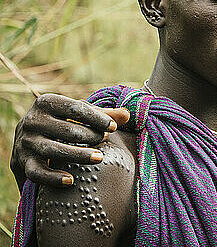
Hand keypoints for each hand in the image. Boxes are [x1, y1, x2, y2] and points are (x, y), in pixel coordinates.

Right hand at [10, 93, 128, 188]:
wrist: (28, 143)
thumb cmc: (62, 124)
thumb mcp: (79, 115)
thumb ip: (103, 114)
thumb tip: (127, 114)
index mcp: (47, 102)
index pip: (75, 108)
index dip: (96, 117)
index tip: (113, 127)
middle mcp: (32, 121)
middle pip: (66, 130)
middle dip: (89, 135)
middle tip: (105, 140)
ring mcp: (25, 142)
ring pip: (53, 150)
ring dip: (78, 155)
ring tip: (99, 158)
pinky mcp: (21, 163)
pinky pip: (37, 172)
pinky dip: (53, 178)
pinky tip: (71, 181)